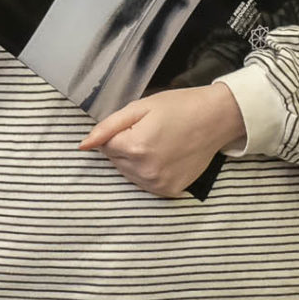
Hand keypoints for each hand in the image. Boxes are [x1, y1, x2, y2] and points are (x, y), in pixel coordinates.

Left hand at [79, 83, 244, 196]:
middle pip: (116, 162)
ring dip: (135, 161)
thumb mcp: (140, 108)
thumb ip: (108, 127)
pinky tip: (165, 157)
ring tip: (158, 144)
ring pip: (128, 174)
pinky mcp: (169, 192)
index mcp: (135, 147)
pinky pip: (146, 184)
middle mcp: (145, 171)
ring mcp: (158, 185)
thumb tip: (82, 145)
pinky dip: (149, 172)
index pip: (104, 146)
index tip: (140, 124)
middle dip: (125, 147)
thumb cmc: (178, 107)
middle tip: (150, 132)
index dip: (119, 133)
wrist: (216, 119)